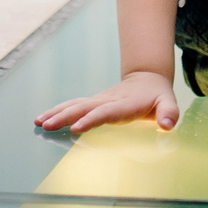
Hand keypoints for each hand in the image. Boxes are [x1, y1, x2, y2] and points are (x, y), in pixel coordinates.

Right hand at [36, 69, 179, 133]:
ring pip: (74, 106)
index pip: (105, 113)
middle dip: (64, 116)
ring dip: (56, 113)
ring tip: (38, 122)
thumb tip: (167, 125)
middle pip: (83, 108)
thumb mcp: (169, 102)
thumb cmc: (158, 95)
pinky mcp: (92, 103)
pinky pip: (72, 106)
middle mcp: (107, 101)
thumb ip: (169, 113)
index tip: (76, 127)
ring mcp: (98, 101)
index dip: (91, 119)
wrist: (147, 79)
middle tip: (47, 125)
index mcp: (124, 104)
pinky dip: (56, 111)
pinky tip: (41, 119)